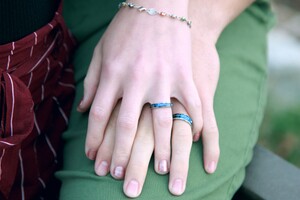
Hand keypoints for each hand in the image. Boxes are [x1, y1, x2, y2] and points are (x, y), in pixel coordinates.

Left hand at [78, 2, 201, 179]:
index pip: (99, 117)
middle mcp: (135, 81)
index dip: (95, 141)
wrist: (155, 2)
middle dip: (122, 156)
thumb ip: (91, 81)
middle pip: (126, 127)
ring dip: (162, 150)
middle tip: (121, 177)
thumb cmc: (125, 27)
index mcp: (112, 75)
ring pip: (161, 122)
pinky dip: (194, 122)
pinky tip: (194, 140)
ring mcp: (162, 78)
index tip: (95, 159)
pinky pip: (192, 104)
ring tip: (162, 171)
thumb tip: (83, 109)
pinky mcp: (183, 75)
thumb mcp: (101, 51)